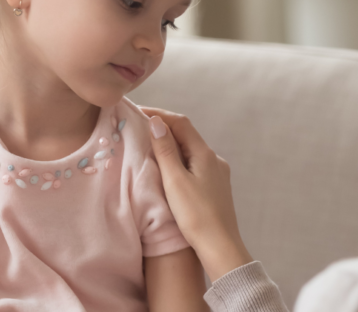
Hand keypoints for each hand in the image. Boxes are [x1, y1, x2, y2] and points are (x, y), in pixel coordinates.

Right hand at [142, 107, 253, 281]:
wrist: (220, 246)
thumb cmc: (196, 215)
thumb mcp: (175, 180)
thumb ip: (165, 150)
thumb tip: (157, 122)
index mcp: (205, 154)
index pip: (181, 123)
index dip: (159, 114)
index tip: (137, 112)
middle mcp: (214, 159)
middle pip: (187, 135)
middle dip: (164, 128)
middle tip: (139, 127)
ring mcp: (217, 173)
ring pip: (190, 151)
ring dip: (171, 145)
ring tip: (149, 147)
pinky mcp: (215, 187)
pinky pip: (194, 165)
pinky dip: (179, 160)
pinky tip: (168, 170)